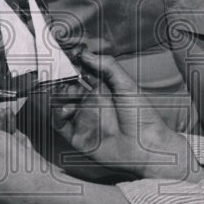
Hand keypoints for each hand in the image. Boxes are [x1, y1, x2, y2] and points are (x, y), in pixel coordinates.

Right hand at [52, 51, 203, 180]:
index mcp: (103, 88)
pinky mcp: (78, 136)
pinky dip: (57, 114)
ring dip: (59, 95)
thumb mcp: (127, 85)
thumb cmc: (142, 117)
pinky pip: (59, 124)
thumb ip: (107, 67)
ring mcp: (84, 118)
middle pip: (67, 86)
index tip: (66, 56)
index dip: (72, 65)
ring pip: (60, 103)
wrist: (147, 149)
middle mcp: (91, 102)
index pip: (82, 72)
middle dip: (62, 79)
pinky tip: (66, 108)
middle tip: (63, 74)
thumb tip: (85, 54)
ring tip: (68, 93)